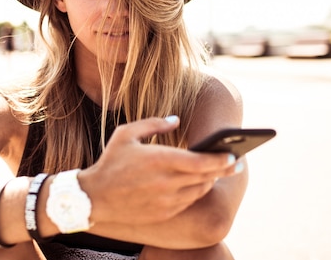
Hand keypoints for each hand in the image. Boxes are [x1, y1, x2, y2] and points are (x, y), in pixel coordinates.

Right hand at [78, 116, 238, 225]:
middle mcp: (166, 181)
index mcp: (159, 159)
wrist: (95, 197)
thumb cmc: (111, 162)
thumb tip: (176, 119)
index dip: (220, 159)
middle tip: (236, 163)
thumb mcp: (127, 134)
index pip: (200, 161)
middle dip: (224, 169)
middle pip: (205, 176)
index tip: (232, 154)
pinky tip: (198, 184)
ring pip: (199, 190)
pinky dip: (196, 192)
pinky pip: (188, 201)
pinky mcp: (164, 212)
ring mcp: (166, 199)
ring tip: (217, 171)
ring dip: (210, 180)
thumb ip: (154, 124)